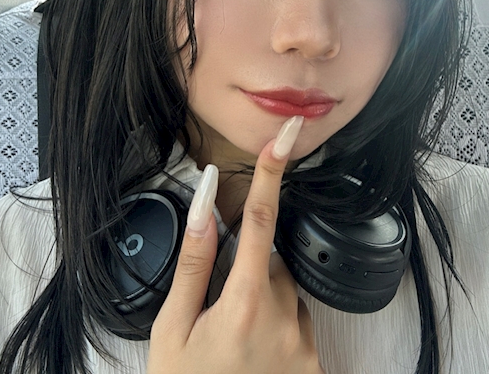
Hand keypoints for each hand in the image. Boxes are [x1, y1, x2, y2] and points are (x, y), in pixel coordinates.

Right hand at [148, 116, 323, 373]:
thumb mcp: (174, 329)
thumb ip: (194, 263)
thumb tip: (203, 206)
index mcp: (246, 302)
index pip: (260, 221)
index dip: (271, 173)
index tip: (285, 137)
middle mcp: (286, 316)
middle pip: (270, 260)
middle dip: (246, 265)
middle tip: (214, 305)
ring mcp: (305, 341)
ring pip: (284, 289)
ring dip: (260, 295)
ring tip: (230, 338)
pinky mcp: (314, 361)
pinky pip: (297, 319)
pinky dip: (276, 320)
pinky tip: (251, 351)